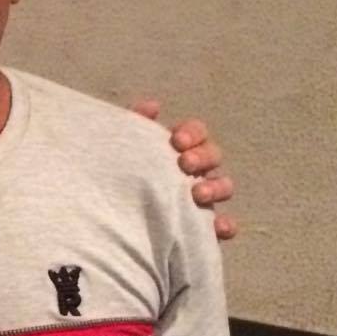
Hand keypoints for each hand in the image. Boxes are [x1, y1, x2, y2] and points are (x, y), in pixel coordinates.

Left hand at [131, 98, 236, 240]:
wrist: (111, 218)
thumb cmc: (122, 175)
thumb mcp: (123, 148)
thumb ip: (135, 125)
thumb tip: (152, 106)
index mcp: (181, 148)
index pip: (197, 132)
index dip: (192, 133)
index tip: (176, 141)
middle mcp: (196, 170)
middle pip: (213, 155)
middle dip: (202, 157)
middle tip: (184, 164)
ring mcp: (203, 198)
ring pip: (224, 186)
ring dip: (215, 187)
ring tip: (197, 195)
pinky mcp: (202, 225)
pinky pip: (223, 226)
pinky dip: (225, 226)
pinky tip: (218, 228)